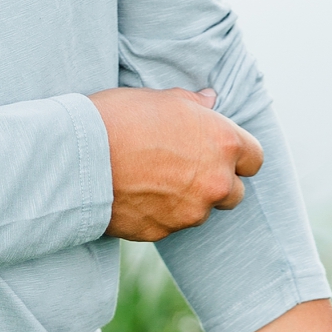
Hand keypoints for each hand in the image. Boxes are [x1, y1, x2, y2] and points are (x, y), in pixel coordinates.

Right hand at [88, 85, 263, 241]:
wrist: (77, 157)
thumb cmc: (119, 117)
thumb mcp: (161, 99)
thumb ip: (193, 104)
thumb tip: (210, 101)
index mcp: (223, 143)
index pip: (255, 158)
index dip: (237, 154)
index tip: (217, 150)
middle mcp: (215, 182)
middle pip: (234, 192)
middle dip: (216, 182)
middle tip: (183, 166)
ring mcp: (190, 212)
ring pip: (200, 210)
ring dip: (186, 199)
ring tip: (151, 178)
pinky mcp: (163, 232)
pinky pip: (170, 224)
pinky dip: (159, 212)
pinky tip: (135, 193)